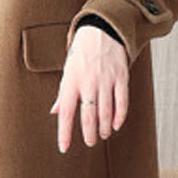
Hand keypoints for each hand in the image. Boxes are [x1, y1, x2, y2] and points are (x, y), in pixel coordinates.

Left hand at [49, 26, 128, 152]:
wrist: (102, 30)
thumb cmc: (82, 53)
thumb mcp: (68, 71)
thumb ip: (63, 93)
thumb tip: (55, 112)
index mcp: (71, 82)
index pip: (66, 113)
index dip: (65, 132)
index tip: (64, 147)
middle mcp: (88, 82)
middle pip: (88, 115)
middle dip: (89, 133)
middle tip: (90, 142)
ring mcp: (105, 79)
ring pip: (106, 111)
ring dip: (104, 127)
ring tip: (103, 134)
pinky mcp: (121, 76)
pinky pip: (122, 101)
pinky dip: (120, 116)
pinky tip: (116, 125)